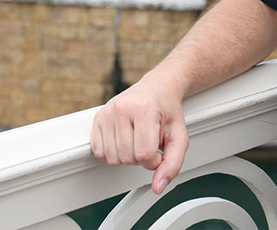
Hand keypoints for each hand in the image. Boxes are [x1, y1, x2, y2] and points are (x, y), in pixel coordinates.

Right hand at [90, 74, 188, 194]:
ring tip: (137, 139)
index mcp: (145, 109)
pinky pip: (99, 153)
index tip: (159, 149)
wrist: (157, 89)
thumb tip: (158, 187)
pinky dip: (113, 153)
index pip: (144, 154)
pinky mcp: (97, 118)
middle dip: (141, 158)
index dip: (154, 160)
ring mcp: (107, 112)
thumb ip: (172, 163)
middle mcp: (123, 108)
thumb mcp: (179, 136)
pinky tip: (124, 140)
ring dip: (127, 156)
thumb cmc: (167, 112)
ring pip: (112, 158)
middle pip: (127, 158)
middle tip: (149, 141)